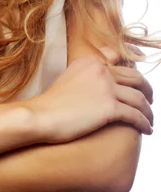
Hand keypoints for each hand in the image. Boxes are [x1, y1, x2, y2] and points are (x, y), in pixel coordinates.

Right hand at [27, 45, 153, 143]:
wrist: (41, 116)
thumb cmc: (52, 102)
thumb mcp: (69, 77)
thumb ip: (87, 73)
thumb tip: (103, 76)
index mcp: (91, 61)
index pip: (121, 63)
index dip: (133, 74)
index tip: (138, 84)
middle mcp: (101, 70)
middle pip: (136, 79)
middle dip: (147, 90)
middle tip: (150, 100)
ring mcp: (106, 88)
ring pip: (140, 98)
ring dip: (148, 110)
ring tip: (150, 119)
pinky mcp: (109, 108)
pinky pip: (136, 115)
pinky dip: (145, 123)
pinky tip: (147, 130)